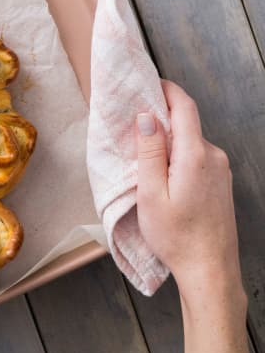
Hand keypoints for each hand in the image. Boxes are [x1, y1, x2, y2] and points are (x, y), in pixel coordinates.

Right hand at [136, 80, 243, 307]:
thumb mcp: (151, 193)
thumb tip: (146, 117)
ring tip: (142, 154)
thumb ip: (149, 152)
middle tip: (132, 121)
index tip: (147, 82)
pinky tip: (161, 174)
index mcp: (195, 156)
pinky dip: (178, 155)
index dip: (166, 89)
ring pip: (191, 142)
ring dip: (168, 140)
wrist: (210, 270)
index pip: (184, 107)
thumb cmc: (176, 236)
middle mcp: (214, 157)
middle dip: (161, 117)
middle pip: (187, 123)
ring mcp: (221, 170)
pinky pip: (197, 157)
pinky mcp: (220, 183)